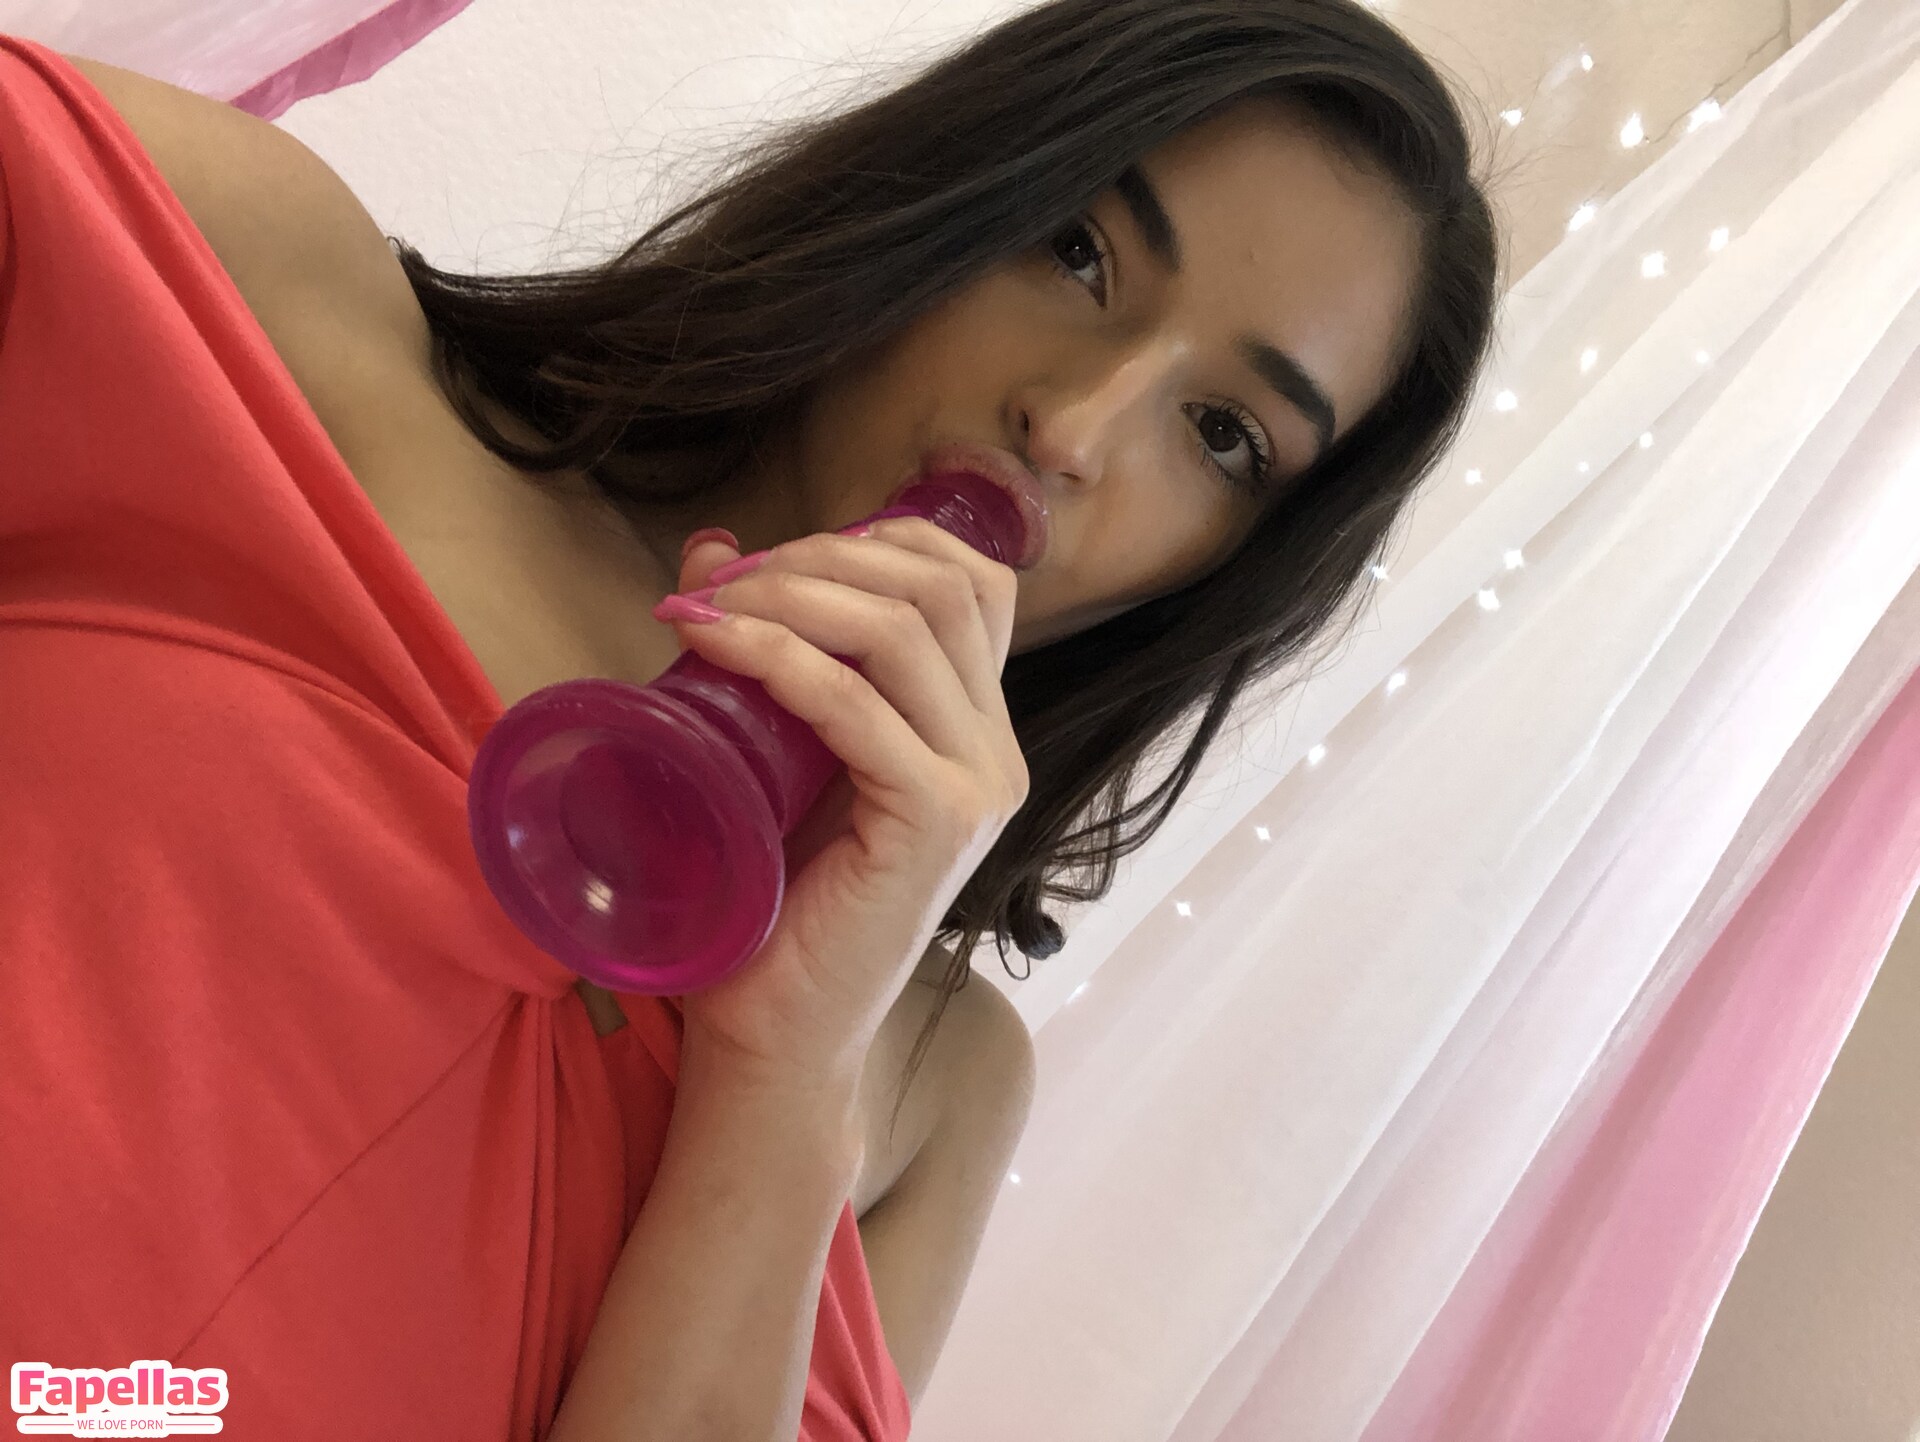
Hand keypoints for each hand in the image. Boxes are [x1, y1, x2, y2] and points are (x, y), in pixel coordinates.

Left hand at [657, 517, 1028, 1086]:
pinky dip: (780, 659)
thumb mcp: (769, 752)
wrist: (776, 1036)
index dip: (880, 540)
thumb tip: (709, 550)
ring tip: (708, 606)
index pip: (972, 583)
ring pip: (908, 629)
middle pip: (941, 587)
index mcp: (972, 730)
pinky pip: (859, 706)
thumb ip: (761, 653)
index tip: (778, 556)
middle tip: (726, 578)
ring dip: (796, 595)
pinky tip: (715, 646)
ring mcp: (978, 786)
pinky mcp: (937, 823)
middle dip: (825, 556)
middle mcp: (994, 751)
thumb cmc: (771, 906)